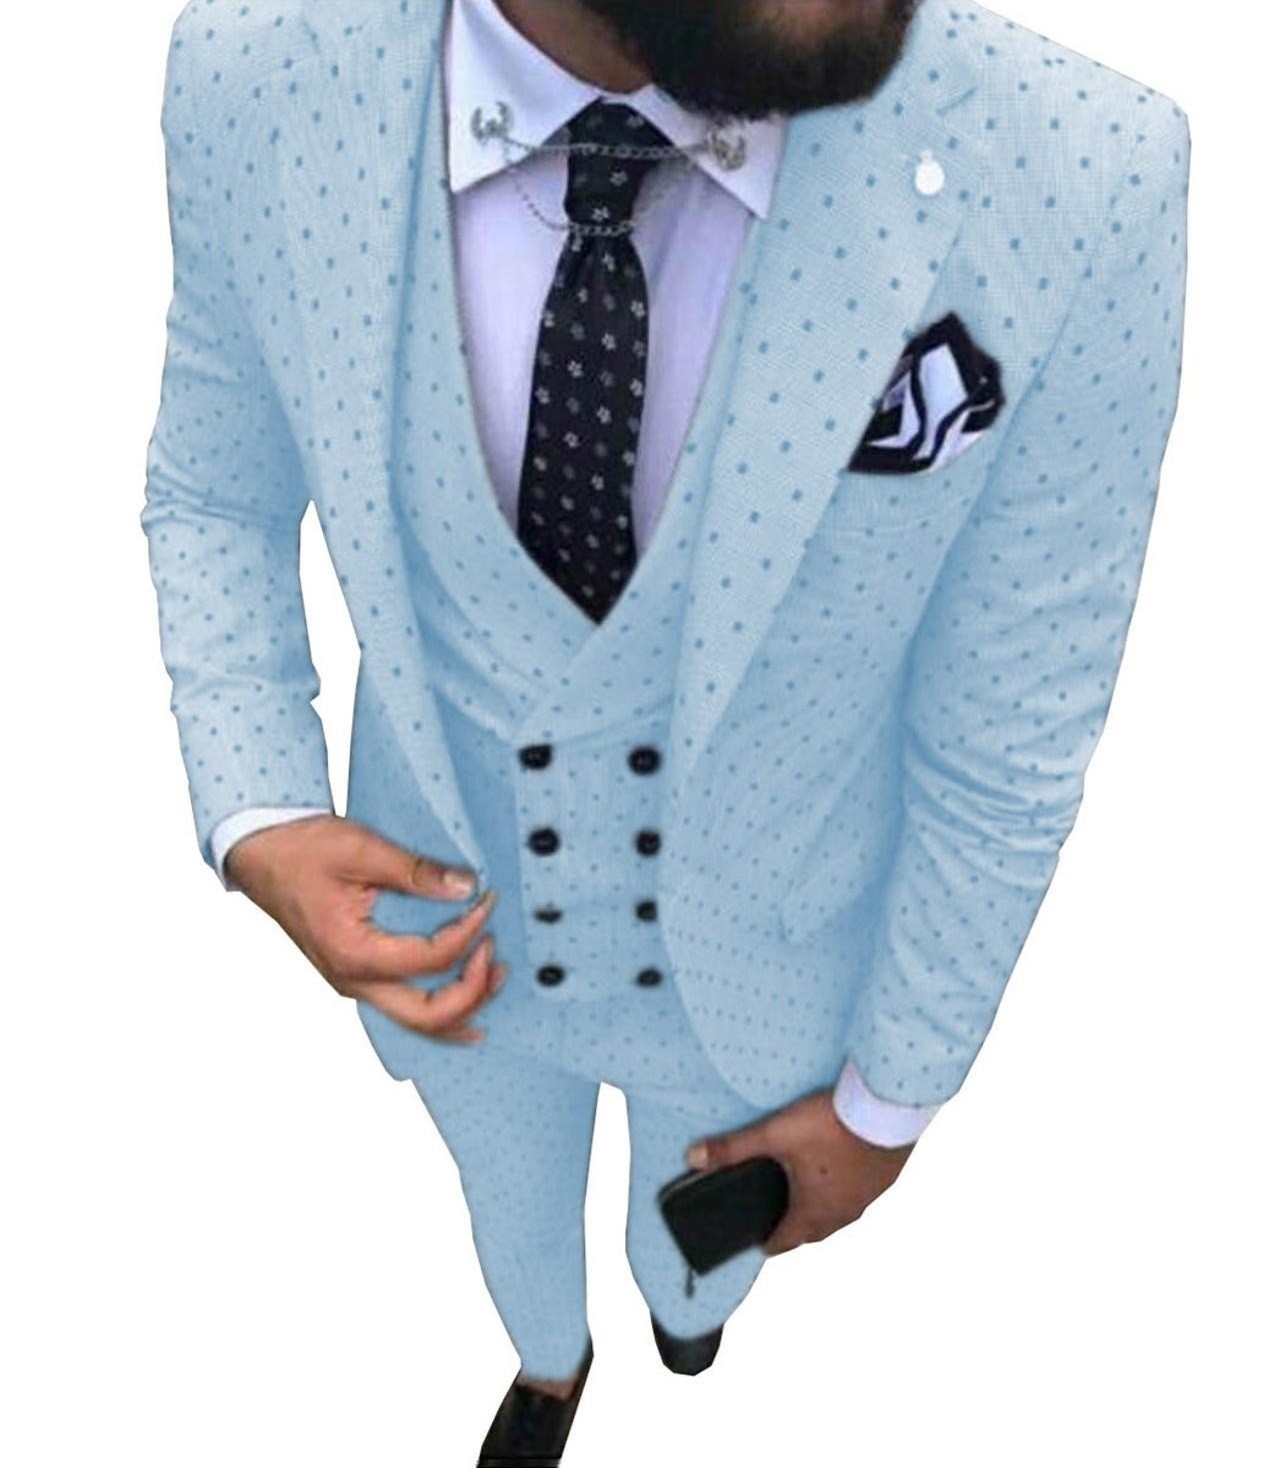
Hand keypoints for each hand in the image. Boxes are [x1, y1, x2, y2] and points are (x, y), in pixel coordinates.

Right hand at [225, 814, 505, 1044]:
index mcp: (353, 953)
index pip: (432, 959)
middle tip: (498, 958)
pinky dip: (438, 1010)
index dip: (470, 932)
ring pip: (416, 1020)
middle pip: (427, 1015)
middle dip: (473, 993)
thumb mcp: (362, 850)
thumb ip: (417, 871)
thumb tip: (467, 886)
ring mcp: (352, 982)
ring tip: (495, 979)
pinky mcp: (355, 974)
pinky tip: (464, 1008)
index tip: (488, 900)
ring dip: (461, 1007)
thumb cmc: (301, 850)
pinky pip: (403, 1007)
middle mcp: (352, 980)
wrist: (260, 853)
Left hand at [685, 1089, 914, 1256]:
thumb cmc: (835, 1125)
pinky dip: (847, 1186)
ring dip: (823, 1206)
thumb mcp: (776, 1134)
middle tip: (777, 1212)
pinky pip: (862, 1192)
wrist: (889, 1108)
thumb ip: (734, 1148)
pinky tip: (843, 1166)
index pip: (784, 1242)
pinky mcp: (887, 1178)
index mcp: (814, 1212)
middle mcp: (843, 1213)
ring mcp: (869, 1198)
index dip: (767, 1242)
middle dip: (794, 1225)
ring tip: (807, 1186)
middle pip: (813, 1230)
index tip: (757, 1242)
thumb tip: (693, 1158)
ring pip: (840, 1212)